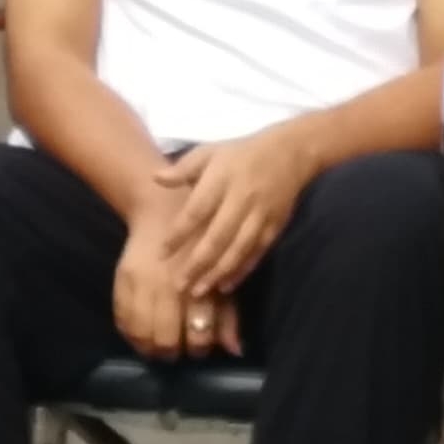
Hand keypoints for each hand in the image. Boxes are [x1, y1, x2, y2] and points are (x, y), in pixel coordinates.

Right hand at [111, 212, 238, 360]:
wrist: (163, 210)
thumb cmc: (201, 245)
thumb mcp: (220, 276)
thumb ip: (228, 315)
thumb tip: (234, 351)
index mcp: (198, 285)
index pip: (198, 334)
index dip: (199, 349)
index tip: (199, 349)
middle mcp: (169, 286)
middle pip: (166, 339)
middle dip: (173, 352)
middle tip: (176, 352)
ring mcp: (143, 283)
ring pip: (141, 333)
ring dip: (149, 348)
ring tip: (157, 349)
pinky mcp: (122, 278)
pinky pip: (121, 318)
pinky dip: (129, 334)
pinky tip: (139, 337)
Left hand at [159, 128, 317, 297]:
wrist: (289, 152)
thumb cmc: (240, 153)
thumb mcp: (209, 152)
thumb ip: (183, 169)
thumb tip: (155, 179)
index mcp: (221, 179)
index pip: (196, 211)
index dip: (179, 233)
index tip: (162, 252)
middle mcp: (241, 199)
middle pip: (217, 236)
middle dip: (197, 263)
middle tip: (179, 285)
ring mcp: (260, 215)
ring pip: (238, 249)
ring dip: (218, 273)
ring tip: (199, 291)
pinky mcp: (275, 226)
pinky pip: (257, 253)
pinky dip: (242, 270)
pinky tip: (226, 285)